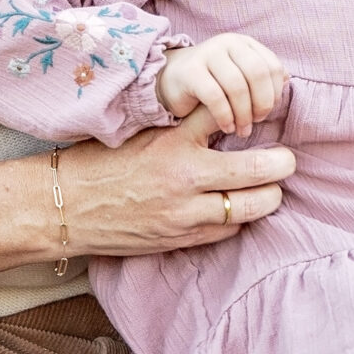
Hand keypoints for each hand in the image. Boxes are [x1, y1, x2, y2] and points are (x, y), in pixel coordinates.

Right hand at [60, 104, 291, 255]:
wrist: (66, 208)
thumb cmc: (101, 164)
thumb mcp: (141, 133)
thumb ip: (183, 127)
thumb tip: (223, 113)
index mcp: (173, 144)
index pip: (227, 119)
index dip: (256, 116)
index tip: (269, 116)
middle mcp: (183, 180)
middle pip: (253, 172)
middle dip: (278, 166)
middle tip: (287, 161)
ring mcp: (184, 215)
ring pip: (247, 208)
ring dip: (266, 198)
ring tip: (271, 189)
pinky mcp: (180, 240)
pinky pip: (225, 231)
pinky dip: (238, 220)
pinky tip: (240, 210)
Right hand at [155, 33, 287, 135]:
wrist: (169, 80)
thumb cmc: (210, 83)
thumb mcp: (238, 76)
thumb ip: (261, 76)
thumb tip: (287, 78)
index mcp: (243, 44)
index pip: (272, 66)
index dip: (274, 93)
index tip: (266, 112)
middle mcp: (227, 43)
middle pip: (257, 73)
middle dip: (262, 103)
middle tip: (255, 123)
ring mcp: (207, 54)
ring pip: (237, 86)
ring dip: (244, 114)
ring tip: (241, 130)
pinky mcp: (190, 71)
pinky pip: (215, 96)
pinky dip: (225, 116)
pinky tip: (227, 127)